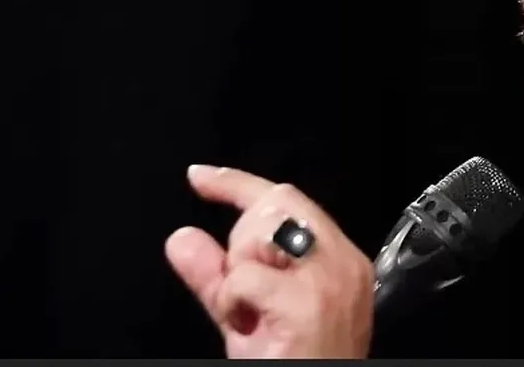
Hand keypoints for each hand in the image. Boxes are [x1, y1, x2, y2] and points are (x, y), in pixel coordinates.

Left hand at [164, 165, 373, 357]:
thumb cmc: (295, 362)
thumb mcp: (249, 319)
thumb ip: (216, 276)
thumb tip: (182, 239)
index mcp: (340, 262)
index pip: (289, 201)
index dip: (237, 183)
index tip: (201, 176)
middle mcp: (342, 264)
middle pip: (275, 206)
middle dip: (240, 242)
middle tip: (243, 294)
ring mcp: (328, 281)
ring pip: (259, 236)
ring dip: (237, 277)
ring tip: (252, 316)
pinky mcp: (307, 302)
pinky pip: (243, 277)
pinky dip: (232, 304)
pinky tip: (249, 328)